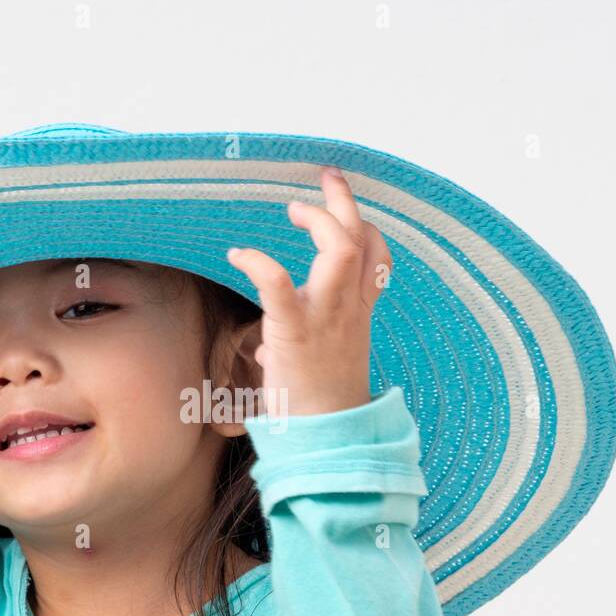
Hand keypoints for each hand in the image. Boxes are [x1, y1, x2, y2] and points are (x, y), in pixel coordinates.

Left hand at [226, 165, 390, 417]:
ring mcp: (325, 317)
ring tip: (293, 211)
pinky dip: (258, 262)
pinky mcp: (294, 331)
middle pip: (360, 240)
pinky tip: (238, 254)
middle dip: (344, 202)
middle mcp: (348, 308)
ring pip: (338, 249)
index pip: (376, 257)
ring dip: (317, 220)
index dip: (366, 227)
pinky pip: (278, 284)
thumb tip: (271, 347)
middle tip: (325, 178)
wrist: (328, 437)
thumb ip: (300, 345)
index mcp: (357, 314)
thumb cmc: (319, 405)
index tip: (346, 215)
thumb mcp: (319, 367)